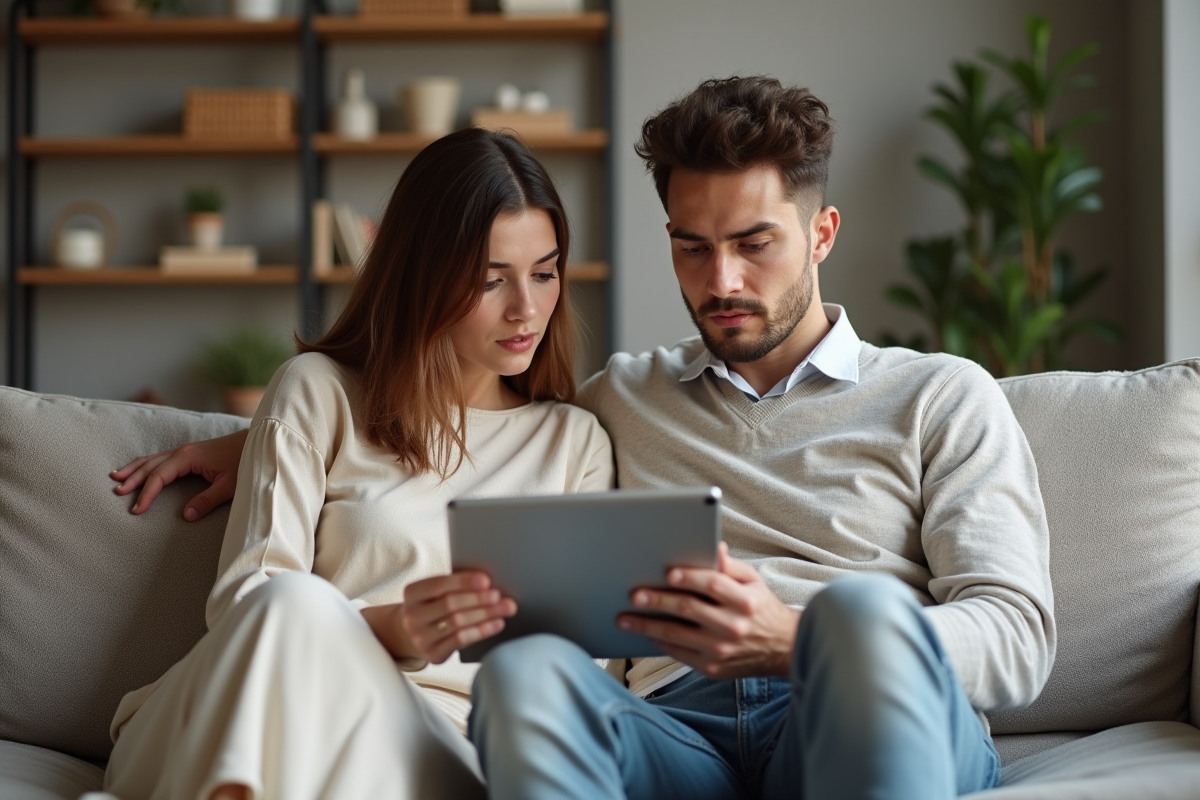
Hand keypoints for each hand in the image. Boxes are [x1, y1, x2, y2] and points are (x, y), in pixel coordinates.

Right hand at [110, 429, 248, 520]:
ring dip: (134, 469)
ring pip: (152, 459)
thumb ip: (208, 500)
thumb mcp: (230, 485)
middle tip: (116, 493)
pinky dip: (146, 465)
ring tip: (115, 477)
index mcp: (188, 457)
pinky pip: (160, 458)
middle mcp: (182, 451)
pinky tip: (138, 470)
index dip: (146, 494)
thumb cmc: (244, 462)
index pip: (159, 476)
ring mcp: (184, 450)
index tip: (136, 510)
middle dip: (132, 479)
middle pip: (150, 466)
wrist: (256, 442)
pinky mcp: (188, 452)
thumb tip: (186, 516)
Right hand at [400, 572, 517, 663]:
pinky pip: (461, 640)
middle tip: (499, 595)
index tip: (486, 580)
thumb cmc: (434, 606)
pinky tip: (497, 624)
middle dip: (478, 599)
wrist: (416, 634)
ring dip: (485, 614)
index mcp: (412, 593)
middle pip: (449, 604)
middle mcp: (412, 616)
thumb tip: (488, 582)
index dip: (463, 582)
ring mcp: (420, 637)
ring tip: (505, 608)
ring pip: (457, 622)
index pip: (438, 584)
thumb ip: (455, 585)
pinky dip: (482, 631)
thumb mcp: (436, 593)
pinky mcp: (432, 653)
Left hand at [618, 542, 800, 679]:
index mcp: (745, 601)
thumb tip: (713, 546)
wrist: (782, 649)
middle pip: (689, 609)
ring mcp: (721, 650)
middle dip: (658, 600)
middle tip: (635, 594)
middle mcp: (733, 626)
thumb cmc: (761, 608)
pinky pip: (679, 654)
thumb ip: (730, 566)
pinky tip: (645, 633)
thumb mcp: (753, 581)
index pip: (713, 584)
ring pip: (677, 634)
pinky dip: (660, 642)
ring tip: (624, 618)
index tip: (668, 573)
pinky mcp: (712, 668)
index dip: (690, 577)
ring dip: (647, 625)